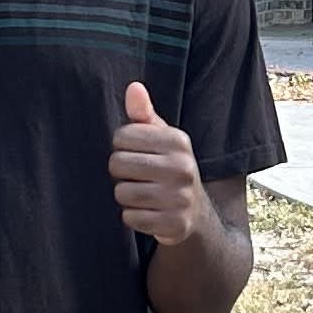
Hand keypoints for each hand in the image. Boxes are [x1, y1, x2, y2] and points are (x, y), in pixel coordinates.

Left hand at [109, 81, 206, 245]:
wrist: (195, 212)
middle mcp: (183, 168)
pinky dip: (134, 216)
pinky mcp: (174, 224)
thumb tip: (134, 88)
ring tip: (142, 193)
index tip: (135, 153)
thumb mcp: (161, 139)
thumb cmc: (170, 167)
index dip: (121, 146)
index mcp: (178, 141)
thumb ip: (144, 114)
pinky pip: (130, 218)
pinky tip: (148, 212)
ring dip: (125, 195)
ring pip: (121, 193)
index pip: (121, 136)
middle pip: (117, 164)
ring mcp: (180, 198)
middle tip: (136, 176)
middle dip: (120, 172)